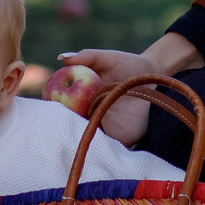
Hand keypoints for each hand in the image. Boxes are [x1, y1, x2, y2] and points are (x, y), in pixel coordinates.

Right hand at [60, 33, 203, 143]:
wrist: (154, 75)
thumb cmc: (128, 63)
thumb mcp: (107, 58)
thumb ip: (87, 57)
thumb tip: (62, 58)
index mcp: (83, 97)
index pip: (64, 106)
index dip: (56, 110)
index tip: (50, 111)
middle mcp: (91, 113)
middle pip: (74, 126)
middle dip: (66, 129)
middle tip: (60, 131)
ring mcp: (106, 125)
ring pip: (89, 137)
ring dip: (81, 140)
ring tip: (74, 142)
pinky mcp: (121, 136)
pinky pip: (109, 144)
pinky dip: (102, 147)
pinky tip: (97, 146)